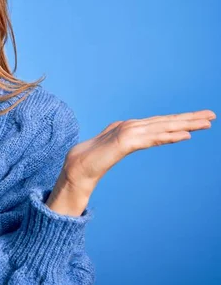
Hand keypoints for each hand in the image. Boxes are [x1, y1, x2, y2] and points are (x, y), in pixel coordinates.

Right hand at [47, 109, 215, 215]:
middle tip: (212, 115)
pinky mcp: (124, 143)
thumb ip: (122, 142)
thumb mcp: (112, 150)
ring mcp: (127, 133)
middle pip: (165, 122)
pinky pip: (152, 139)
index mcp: (129, 129)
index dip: (180, 120)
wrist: (76, 169)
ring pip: (163, 127)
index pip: (160, 123)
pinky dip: (169, 136)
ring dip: (186, 124)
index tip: (199, 119)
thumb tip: (127, 141)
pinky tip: (185, 136)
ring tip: (206, 122)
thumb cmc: (91, 161)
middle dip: (189, 118)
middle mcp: (131, 128)